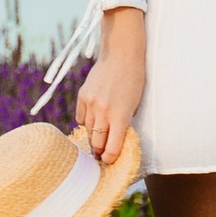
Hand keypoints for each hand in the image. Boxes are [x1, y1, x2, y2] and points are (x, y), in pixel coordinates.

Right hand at [76, 11, 146, 164]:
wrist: (121, 55)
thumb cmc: (134, 80)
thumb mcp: (134, 105)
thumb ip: (123, 123)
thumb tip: (113, 141)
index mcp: (120, 116)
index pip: (111, 148)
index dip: (110, 158)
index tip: (110, 160)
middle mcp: (104, 112)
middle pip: (96, 143)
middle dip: (99, 152)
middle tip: (101, 156)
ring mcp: (91, 104)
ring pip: (88, 132)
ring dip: (93, 138)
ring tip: (97, 141)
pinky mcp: (82, 96)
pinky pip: (81, 118)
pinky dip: (86, 123)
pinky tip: (93, 120)